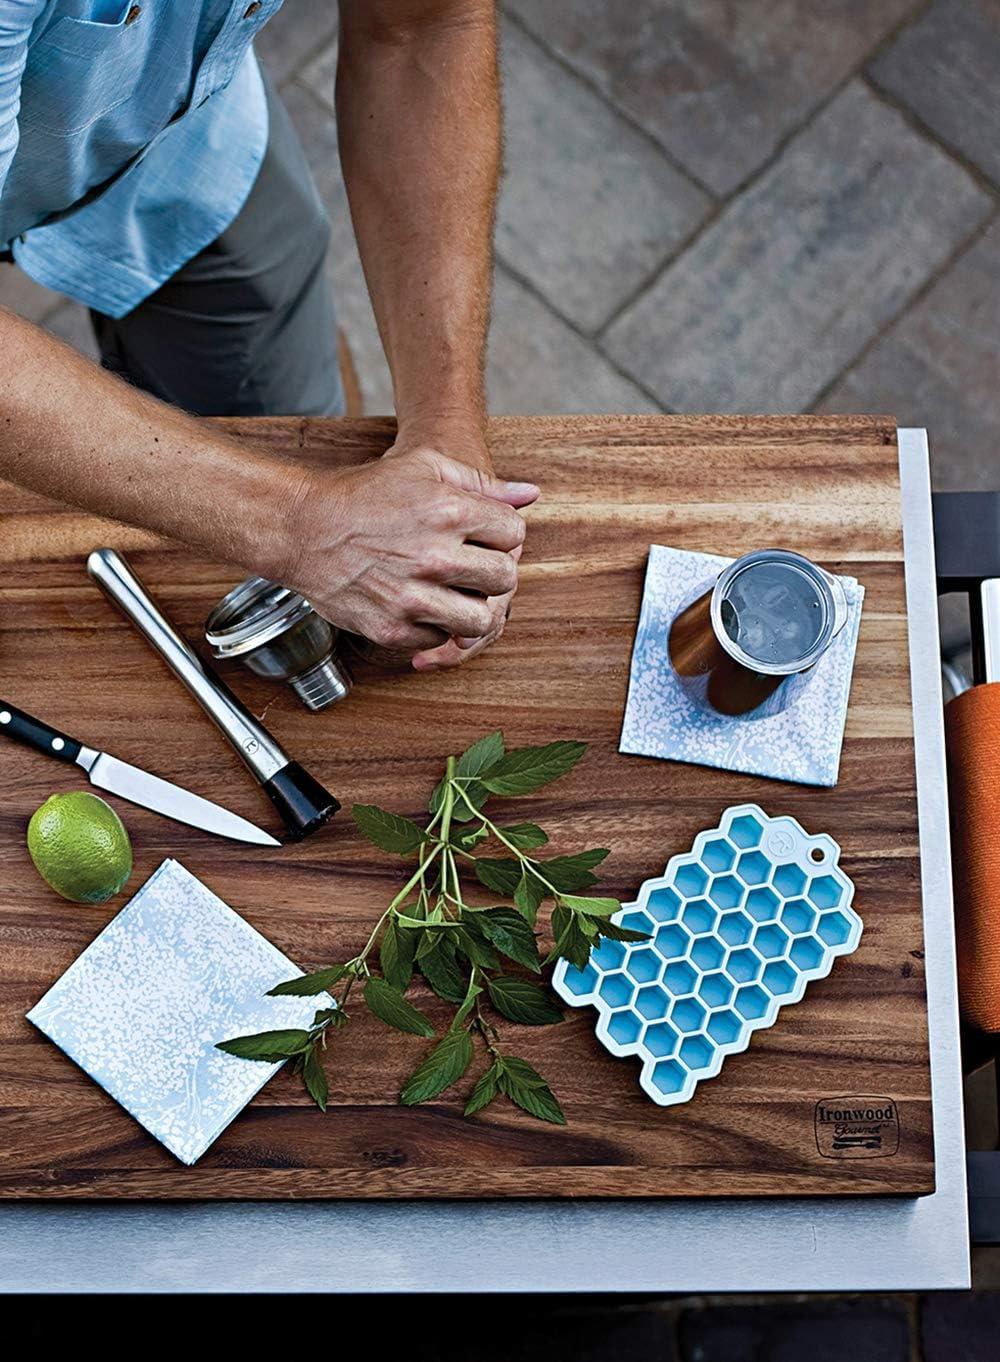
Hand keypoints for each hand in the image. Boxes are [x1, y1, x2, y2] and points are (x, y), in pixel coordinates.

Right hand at [278, 445, 537, 661]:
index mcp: (448, 511)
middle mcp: (433, 556)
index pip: (514, 534)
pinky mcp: (392, 628)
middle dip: (494, 573)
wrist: (302, 528)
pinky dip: (436, 626)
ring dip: (474, 608)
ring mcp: (412, 596)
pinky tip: (423, 604)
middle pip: (504, 579)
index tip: (487, 538)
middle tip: (474, 568)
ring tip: (456, 593)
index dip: (503, 536)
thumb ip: (482, 482)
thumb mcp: (424, 468)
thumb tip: (530, 495)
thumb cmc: (363, 494)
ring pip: (481, 620)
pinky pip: (439, 638)